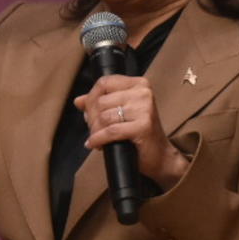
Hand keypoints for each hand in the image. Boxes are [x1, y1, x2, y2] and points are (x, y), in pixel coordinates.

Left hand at [75, 74, 190, 191]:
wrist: (160, 156)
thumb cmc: (140, 133)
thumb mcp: (121, 113)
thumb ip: (101, 103)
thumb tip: (78, 101)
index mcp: (139, 84)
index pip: (104, 83)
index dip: (90, 98)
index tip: (88, 112)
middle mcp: (143, 93)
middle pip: (101, 100)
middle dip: (91, 118)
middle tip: (94, 129)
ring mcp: (144, 109)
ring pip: (103, 116)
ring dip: (95, 130)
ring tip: (97, 138)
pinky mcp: (143, 126)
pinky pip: (110, 131)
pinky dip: (98, 139)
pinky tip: (95, 144)